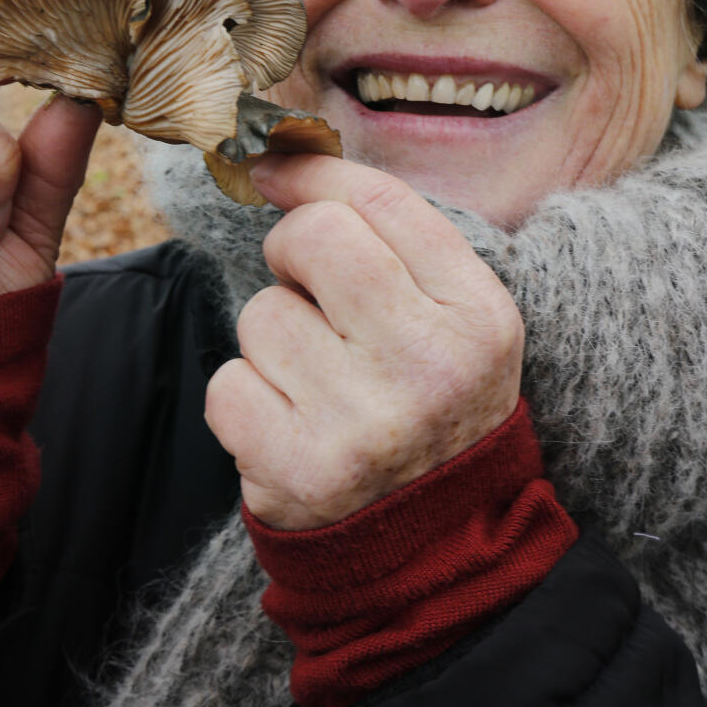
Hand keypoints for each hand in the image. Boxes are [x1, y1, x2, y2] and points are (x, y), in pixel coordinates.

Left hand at [204, 154, 523, 529]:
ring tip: (317, 380)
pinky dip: (245, 398)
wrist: (438, 547)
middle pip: (315, 238)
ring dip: (272, 340)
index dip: (313, 171)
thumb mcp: (455, 319)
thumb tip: (280, 159)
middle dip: (291, 250)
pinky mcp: (299, 474)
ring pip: (261, 314)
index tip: (274, 165)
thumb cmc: (433, 405)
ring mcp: (363, 423)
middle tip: (309, 289)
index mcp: (478, 316)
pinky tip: (290, 423)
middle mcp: (428, 366)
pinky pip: (227, 384)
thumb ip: (391, 237)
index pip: (383, 202)